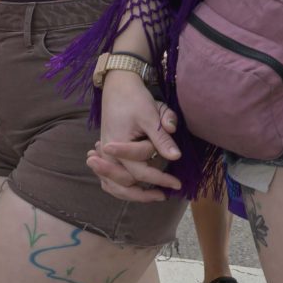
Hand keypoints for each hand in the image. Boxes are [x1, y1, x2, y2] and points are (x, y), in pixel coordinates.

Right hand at [87, 69, 182, 200]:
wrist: (117, 85)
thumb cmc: (135, 98)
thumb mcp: (151, 116)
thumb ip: (161, 138)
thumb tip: (175, 157)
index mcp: (117, 145)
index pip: (141, 171)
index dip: (161, 179)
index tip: (177, 184)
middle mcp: (107, 153)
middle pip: (125, 183)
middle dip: (144, 192)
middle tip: (164, 196)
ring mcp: (104, 153)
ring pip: (113, 183)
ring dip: (130, 193)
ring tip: (151, 197)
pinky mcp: (107, 151)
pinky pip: (109, 176)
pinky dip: (118, 185)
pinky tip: (132, 190)